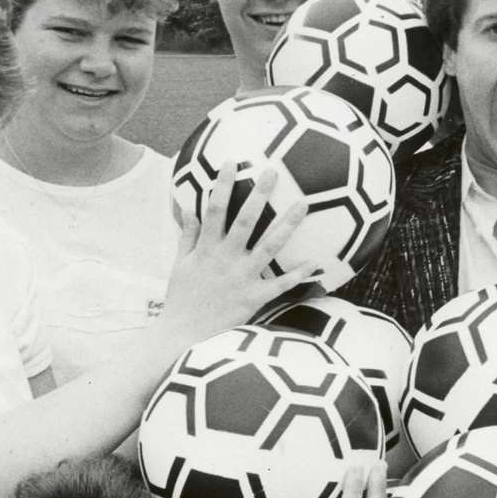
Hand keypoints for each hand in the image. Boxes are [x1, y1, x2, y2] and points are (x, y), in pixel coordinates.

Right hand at [163, 162, 313, 341]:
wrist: (182, 336)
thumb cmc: (182, 300)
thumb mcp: (180, 265)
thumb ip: (187, 237)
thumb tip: (188, 210)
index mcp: (207, 249)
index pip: (215, 209)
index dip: (223, 184)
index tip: (232, 161)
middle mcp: (226, 259)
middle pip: (245, 220)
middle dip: (259, 194)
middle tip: (273, 171)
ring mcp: (242, 278)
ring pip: (269, 246)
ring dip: (287, 224)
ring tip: (303, 204)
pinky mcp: (253, 298)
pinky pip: (280, 285)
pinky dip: (298, 274)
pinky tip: (316, 262)